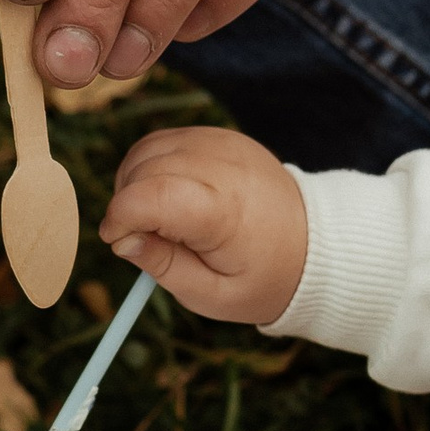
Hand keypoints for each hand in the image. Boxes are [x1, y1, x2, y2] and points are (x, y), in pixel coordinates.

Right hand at [102, 126, 308, 325]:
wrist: (311, 244)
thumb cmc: (260, 276)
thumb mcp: (210, 294)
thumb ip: (163, 267)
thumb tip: (121, 240)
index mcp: (223, 212)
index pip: (151, 196)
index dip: (121, 218)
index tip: (118, 242)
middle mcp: (223, 166)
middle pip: (145, 170)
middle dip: (127, 204)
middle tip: (142, 237)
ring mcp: (221, 143)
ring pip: (147, 150)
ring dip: (135, 183)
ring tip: (155, 218)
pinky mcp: (218, 136)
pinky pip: (163, 141)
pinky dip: (150, 166)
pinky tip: (165, 195)